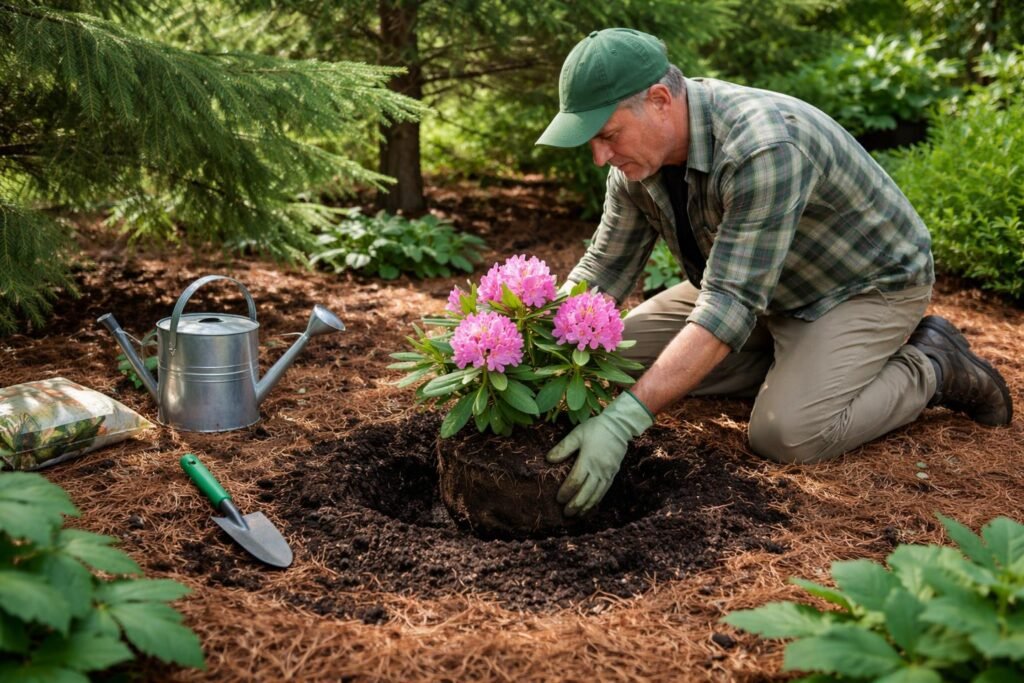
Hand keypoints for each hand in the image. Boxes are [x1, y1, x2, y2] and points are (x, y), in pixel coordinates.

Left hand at [546, 391, 653, 516]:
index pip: (575, 481)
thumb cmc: (596, 428)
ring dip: (586, 506)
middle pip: (586, 492)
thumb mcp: (577, 434)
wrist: (619, 426)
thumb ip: (563, 448)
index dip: (566, 492)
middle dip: (575, 505)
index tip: (558, 499)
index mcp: (588, 460)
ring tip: (577, 515)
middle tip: (566, 514)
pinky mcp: (613, 474)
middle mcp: (599, 469)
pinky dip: (596, 501)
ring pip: (596, 495)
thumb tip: (549, 459)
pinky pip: (604, 491)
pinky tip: (590, 506)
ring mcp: (607, 473)